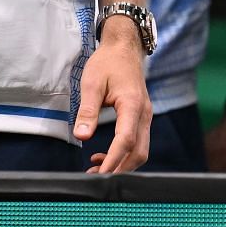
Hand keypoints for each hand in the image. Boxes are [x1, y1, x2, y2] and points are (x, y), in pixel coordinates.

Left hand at [75, 19, 150, 173]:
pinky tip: (103, 156)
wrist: (124, 48)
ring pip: (141, 150)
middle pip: (139, 152)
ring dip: (122, 164)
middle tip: (95, 178)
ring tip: (96, 169)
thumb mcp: (92, 83)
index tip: (99, 175)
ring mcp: (145, 116)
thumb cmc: (107, 63)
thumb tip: (81, 135)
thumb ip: (87, 110)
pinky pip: (138, 142)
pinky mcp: (141, 117)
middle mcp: (144, 113)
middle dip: (119, 169)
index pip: (126, 140)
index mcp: (132, 104)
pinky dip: (124, 154)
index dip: (114, 160)